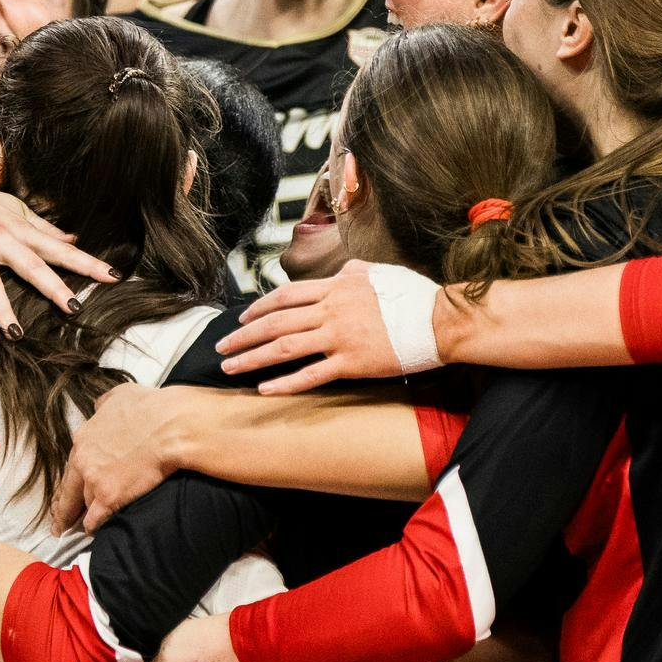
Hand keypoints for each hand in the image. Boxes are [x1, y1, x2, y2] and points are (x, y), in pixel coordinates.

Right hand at [0, 161, 117, 336]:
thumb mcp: (12, 208)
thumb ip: (42, 227)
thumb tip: (74, 238)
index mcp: (19, 229)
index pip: (59, 249)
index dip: (87, 263)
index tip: (113, 276)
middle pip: (31, 265)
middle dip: (54, 286)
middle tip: (75, 307)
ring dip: (2, 309)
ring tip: (16, 334)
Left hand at [48, 383, 186, 533]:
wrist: (170, 426)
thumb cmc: (150, 408)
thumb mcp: (120, 395)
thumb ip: (104, 405)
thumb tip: (100, 408)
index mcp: (84, 438)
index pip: (71, 466)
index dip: (70, 481)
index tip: (66, 492)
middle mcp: (83, 460)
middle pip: (68, 490)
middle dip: (62, 509)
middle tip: (57, 524)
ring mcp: (94, 480)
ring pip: (82, 504)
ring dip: (83, 515)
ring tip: (78, 527)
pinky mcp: (109, 497)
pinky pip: (94, 519)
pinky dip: (93, 526)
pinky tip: (91, 531)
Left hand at [216, 262, 425, 393]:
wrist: (439, 321)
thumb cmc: (413, 296)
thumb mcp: (377, 272)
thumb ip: (351, 272)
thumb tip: (338, 271)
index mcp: (336, 287)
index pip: (286, 295)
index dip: (259, 307)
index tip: (242, 318)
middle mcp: (331, 310)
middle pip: (276, 321)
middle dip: (243, 335)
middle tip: (221, 347)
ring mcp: (340, 337)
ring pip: (284, 347)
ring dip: (252, 358)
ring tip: (230, 368)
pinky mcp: (352, 363)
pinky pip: (311, 375)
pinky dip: (284, 383)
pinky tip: (264, 389)